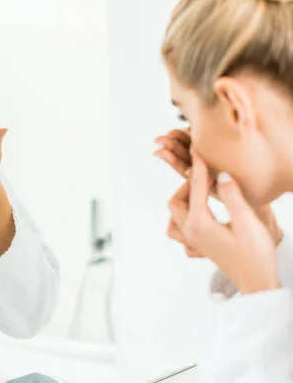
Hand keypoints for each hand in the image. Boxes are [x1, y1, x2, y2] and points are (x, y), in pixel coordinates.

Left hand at [156, 128, 281, 254]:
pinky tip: (201, 214)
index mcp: (199, 223)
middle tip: (207, 178)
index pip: (195, 188)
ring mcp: (192, 241)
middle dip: (188, 186)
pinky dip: (184, 218)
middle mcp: (190, 232)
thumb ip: (232, 196)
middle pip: (176, 201)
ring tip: (203, 194)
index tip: (198, 151)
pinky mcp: (198, 246)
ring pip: (174, 215)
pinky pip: (179, 229)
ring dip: (184, 201)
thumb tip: (219, 174)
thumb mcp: (248, 222)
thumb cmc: (256, 254)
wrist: (257, 283)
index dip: (198, 167)